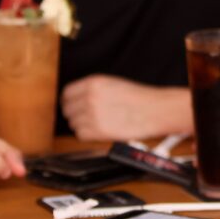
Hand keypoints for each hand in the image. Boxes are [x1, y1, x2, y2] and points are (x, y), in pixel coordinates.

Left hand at [61, 74, 188, 140]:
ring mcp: (93, 114)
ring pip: (73, 124)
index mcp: (93, 83)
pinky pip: (81, 135)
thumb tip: (75, 98)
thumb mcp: (112, 84)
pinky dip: (88, 135)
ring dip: (83, 125)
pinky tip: (100, 130)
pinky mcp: (98, 130)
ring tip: (98, 123)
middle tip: (88, 117)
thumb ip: (91, 89)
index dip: (69, 102)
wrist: (153, 110)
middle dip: (76, 114)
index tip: (72, 106)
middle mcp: (90, 97)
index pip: (66, 94)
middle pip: (67, 110)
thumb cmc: (137, 97)